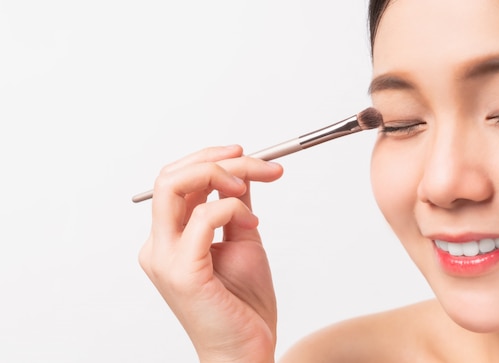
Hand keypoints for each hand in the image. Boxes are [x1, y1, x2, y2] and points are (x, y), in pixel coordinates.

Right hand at [139, 145, 282, 362]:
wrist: (246, 351)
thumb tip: (240, 174)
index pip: (176, 181)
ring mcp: (165, 258)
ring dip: (223, 174)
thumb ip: (234, 208)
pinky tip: (252, 226)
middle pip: (170, 176)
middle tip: (255, 162)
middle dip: (215, 159)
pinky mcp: (182, 271)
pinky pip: (202, 216)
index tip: (248, 156)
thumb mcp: (242, 241)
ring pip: (174, 186)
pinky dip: (232, 207)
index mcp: (169, 238)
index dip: (211, 159)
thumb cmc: (242, 305)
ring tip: (253, 186)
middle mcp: (159, 245)